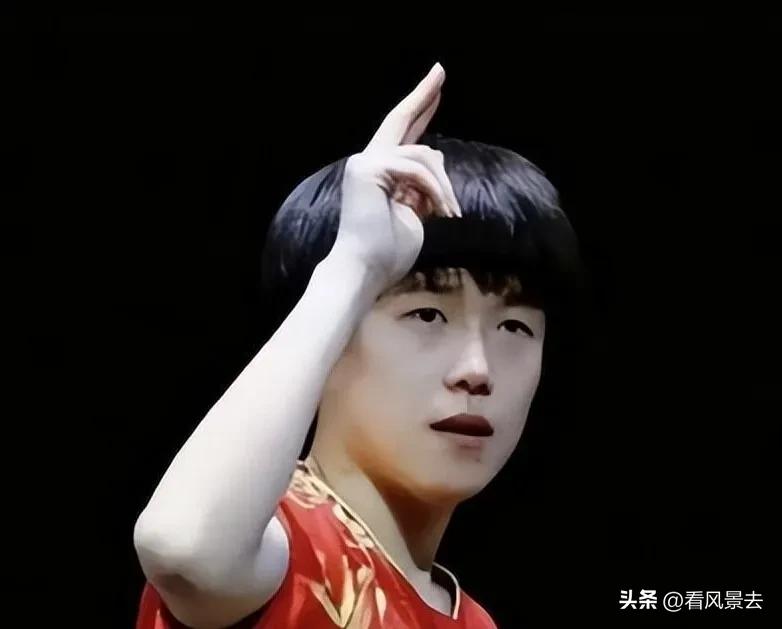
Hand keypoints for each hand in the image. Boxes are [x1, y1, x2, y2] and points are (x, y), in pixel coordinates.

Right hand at [330, 62, 461, 289]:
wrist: (364, 270)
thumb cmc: (387, 252)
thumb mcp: (416, 214)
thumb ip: (423, 188)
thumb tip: (438, 166)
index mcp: (379, 173)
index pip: (402, 135)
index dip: (419, 111)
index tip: (435, 90)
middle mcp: (368, 161)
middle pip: (400, 119)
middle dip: (423, 95)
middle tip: (440, 70)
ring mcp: (365, 162)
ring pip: (423, 155)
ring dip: (444, 185)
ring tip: (451, 212)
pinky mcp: (369, 167)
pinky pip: (417, 168)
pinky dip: (435, 189)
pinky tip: (443, 211)